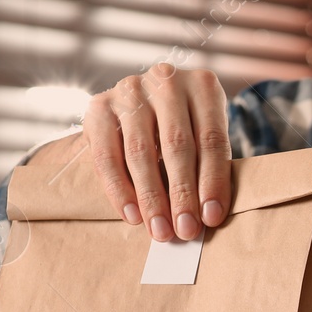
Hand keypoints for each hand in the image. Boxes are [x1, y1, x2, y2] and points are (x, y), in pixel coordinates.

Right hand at [82, 62, 231, 242]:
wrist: (145, 100)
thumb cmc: (187, 126)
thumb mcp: (205, 134)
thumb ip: (208, 165)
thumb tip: (206, 216)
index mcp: (203, 86)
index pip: (212, 140)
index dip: (213, 182)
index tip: (212, 218)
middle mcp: (166, 80)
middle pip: (177, 146)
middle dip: (182, 194)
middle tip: (186, 231)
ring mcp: (129, 90)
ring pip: (140, 152)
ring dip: (151, 198)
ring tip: (160, 230)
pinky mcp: (98, 106)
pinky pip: (106, 155)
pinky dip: (119, 190)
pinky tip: (132, 216)